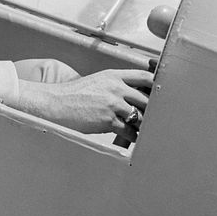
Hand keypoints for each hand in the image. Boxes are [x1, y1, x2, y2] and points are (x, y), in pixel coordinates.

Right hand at [18, 68, 153, 136]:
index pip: (144, 76)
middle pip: (147, 99)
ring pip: (140, 117)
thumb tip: (133, 96)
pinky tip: (131, 139)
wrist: (54, 104)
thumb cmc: (73, 95)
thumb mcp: (96, 81)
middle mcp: (115, 87)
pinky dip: (133, 137)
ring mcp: (112, 103)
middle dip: (152, 111)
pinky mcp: (108, 120)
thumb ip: (115, 85)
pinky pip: (130, 131)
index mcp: (113, 75)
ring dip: (143, 126)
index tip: (162, 94)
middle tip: (157, 119)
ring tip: (145, 131)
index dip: (156, 86)